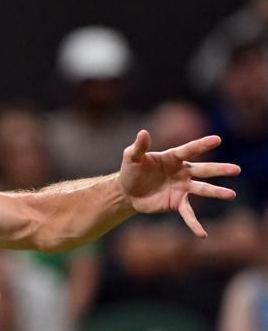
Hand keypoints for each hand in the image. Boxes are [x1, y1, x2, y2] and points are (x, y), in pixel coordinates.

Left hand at [119, 130, 240, 237]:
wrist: (127, 191)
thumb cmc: (131, 170)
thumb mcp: (131, 157)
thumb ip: (139, 147)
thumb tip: (143, 132)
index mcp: (172, 158)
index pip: (189, 150)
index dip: (201, 145)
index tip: (217, 139)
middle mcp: (182, 172)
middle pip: (203, 170)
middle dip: (219, 169)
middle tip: (237, 169)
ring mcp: (182, 188)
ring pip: (202, 190)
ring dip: (216, 192)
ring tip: (231, 195)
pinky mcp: (177, 203)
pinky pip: (188, 213)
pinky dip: (195, 223)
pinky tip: (202, 234)